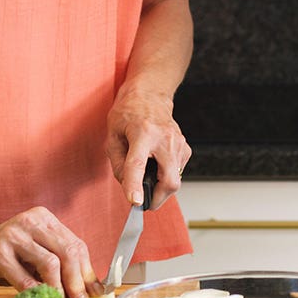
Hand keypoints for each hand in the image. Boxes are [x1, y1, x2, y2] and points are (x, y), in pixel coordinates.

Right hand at [0, 208, 99, 297]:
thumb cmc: (0, 259)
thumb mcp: (31, 257)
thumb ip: (56, 267)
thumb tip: (89, 290)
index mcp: (44, 219)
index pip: (76, 244)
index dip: (87, 272)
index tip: (94, 295)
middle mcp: (31, 222)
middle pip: (68, 252)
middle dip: (78, 283)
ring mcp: (14, 236)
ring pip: (51, 264)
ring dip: (60, 290)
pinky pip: (25, 278)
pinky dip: (36, 294)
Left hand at [106, 87, 190, 207]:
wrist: (150, 95)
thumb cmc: (129, 112)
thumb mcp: (112, 135)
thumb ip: (117, 163)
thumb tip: (127, 186)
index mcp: (142, 132)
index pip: (138, 164)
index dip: (135, 186)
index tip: (135, 203)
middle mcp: (165, 138)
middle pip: (169, 180)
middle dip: (157, 198)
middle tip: (144, 202)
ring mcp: (178, 143)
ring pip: (175, 180)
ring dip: (160, 187)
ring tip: (147, 176)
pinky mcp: (185, 148)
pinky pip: (178, 172)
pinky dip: (167, 176)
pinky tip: (157, 165)